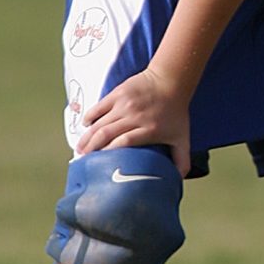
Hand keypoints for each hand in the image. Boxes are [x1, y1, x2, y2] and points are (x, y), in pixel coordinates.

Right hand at [76, 69, 191, 177]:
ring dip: (87, 137)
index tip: (100, 164)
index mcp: (149, 129)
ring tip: (81, 148)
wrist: (171, 81)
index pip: (123, 142)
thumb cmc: (176, 112)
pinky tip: (85, 127)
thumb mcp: (183, 138)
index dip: (109, 153)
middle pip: (106, 134)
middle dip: (91, 148)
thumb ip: (182, 161)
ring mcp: (124, 103)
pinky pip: (98, 107)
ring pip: (99, 123)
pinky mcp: (118, 93)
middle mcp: (135, 116)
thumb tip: (177, 182)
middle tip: (83, 160)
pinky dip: (89, 118)